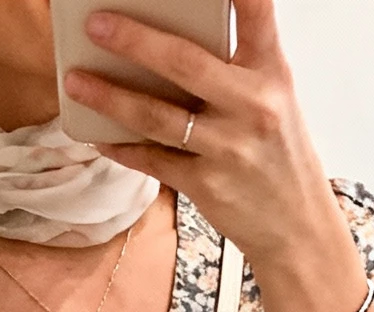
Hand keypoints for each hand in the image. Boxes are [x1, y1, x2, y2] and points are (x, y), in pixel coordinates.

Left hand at [65, 0, 359, 295]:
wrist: (297, 228)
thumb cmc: (278, 155)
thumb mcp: (272, 99)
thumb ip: (234, 67)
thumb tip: (169, 41)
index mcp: (272, 71)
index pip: (256, 11)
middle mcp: (252, 105)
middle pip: (184, 63)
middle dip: (133, 41)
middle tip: (95, 25)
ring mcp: (229, 148)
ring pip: (157, 116)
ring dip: (109, 97)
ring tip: (76, 81)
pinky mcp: (207, 185)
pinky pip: (153, 160)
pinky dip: (122, 147)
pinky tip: (98, 134)